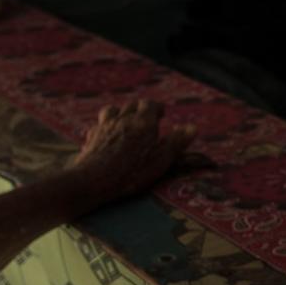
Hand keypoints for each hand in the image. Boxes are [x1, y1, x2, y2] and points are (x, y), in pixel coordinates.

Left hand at [65, 101, 194, 206]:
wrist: (94, 179)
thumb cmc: (132, 172)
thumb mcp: (161, 160)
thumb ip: (177, 142)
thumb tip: (193, 127)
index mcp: (143, 122)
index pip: (150, 105)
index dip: (156, 108)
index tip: (161, 113)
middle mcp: (123, 119)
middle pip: (131, 105)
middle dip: (140, 109)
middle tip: (146, 118)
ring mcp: (105, 127)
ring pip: (112, 110)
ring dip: (120, 112)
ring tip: (125, 120)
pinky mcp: (91, 137)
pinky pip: (99, 125)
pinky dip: (105, 126)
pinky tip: (106, 135)